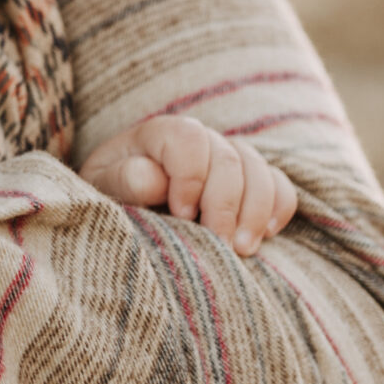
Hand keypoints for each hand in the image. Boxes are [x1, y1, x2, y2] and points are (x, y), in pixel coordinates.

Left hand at [79, 114, 298, 255]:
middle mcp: (200, 141)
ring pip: (259, 170)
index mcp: (160, 134)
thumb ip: (126, 179)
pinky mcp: (250, 182)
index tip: (182, 214)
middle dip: (226, 204)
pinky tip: (265, 235)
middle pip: (229, 158)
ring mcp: (228, 159)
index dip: (191, 177)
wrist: (127, 207)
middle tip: (219, 244)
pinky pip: (279, 186)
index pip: (189, 139)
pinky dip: (278, 209)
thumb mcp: (104, 186)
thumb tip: (158, 180)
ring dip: (256, 211)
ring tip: (242, 250)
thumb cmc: (112, 194)